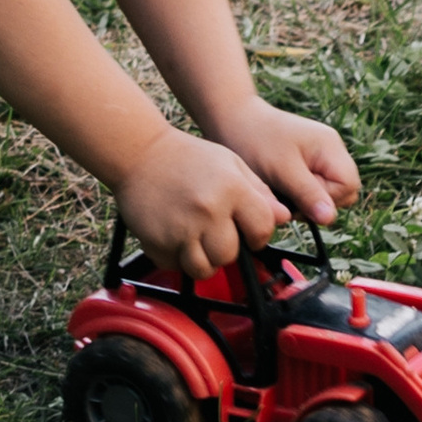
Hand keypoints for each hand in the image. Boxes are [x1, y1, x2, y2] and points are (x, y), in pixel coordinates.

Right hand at [113, 128, 288, 281]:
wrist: (138, 152)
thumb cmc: (186, 156)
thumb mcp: (230, 163)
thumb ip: (259, 191)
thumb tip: (282, 218)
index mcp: (232, 189)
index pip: (262, 230)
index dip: (258, 235)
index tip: (248, 232)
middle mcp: (208, 211)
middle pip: (230, 255)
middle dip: (227, 249)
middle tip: (214, 233)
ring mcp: (181, 228)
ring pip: (203, 268)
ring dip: (202, 260)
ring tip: (195, 239)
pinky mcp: (157, 241)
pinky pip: (175, 266)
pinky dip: (176, 258)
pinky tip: (174, 237)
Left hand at [213, 100, 360, 226]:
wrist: (231, 120)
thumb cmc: (254, 141)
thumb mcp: (281, 170)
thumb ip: (307, 194)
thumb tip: (329, 218)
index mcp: (330, 147)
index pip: (348, 187)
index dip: (326, 200)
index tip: (296, 198)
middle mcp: (330, 151)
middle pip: (340, 193)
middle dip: (314, 203)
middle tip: (284, 197)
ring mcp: (319, 157)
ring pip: (324, 194)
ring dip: (302, 201)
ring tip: (277, 190)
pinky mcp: (305, 164)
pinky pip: (310, 189)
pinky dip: (294, 194)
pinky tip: (276, 187)